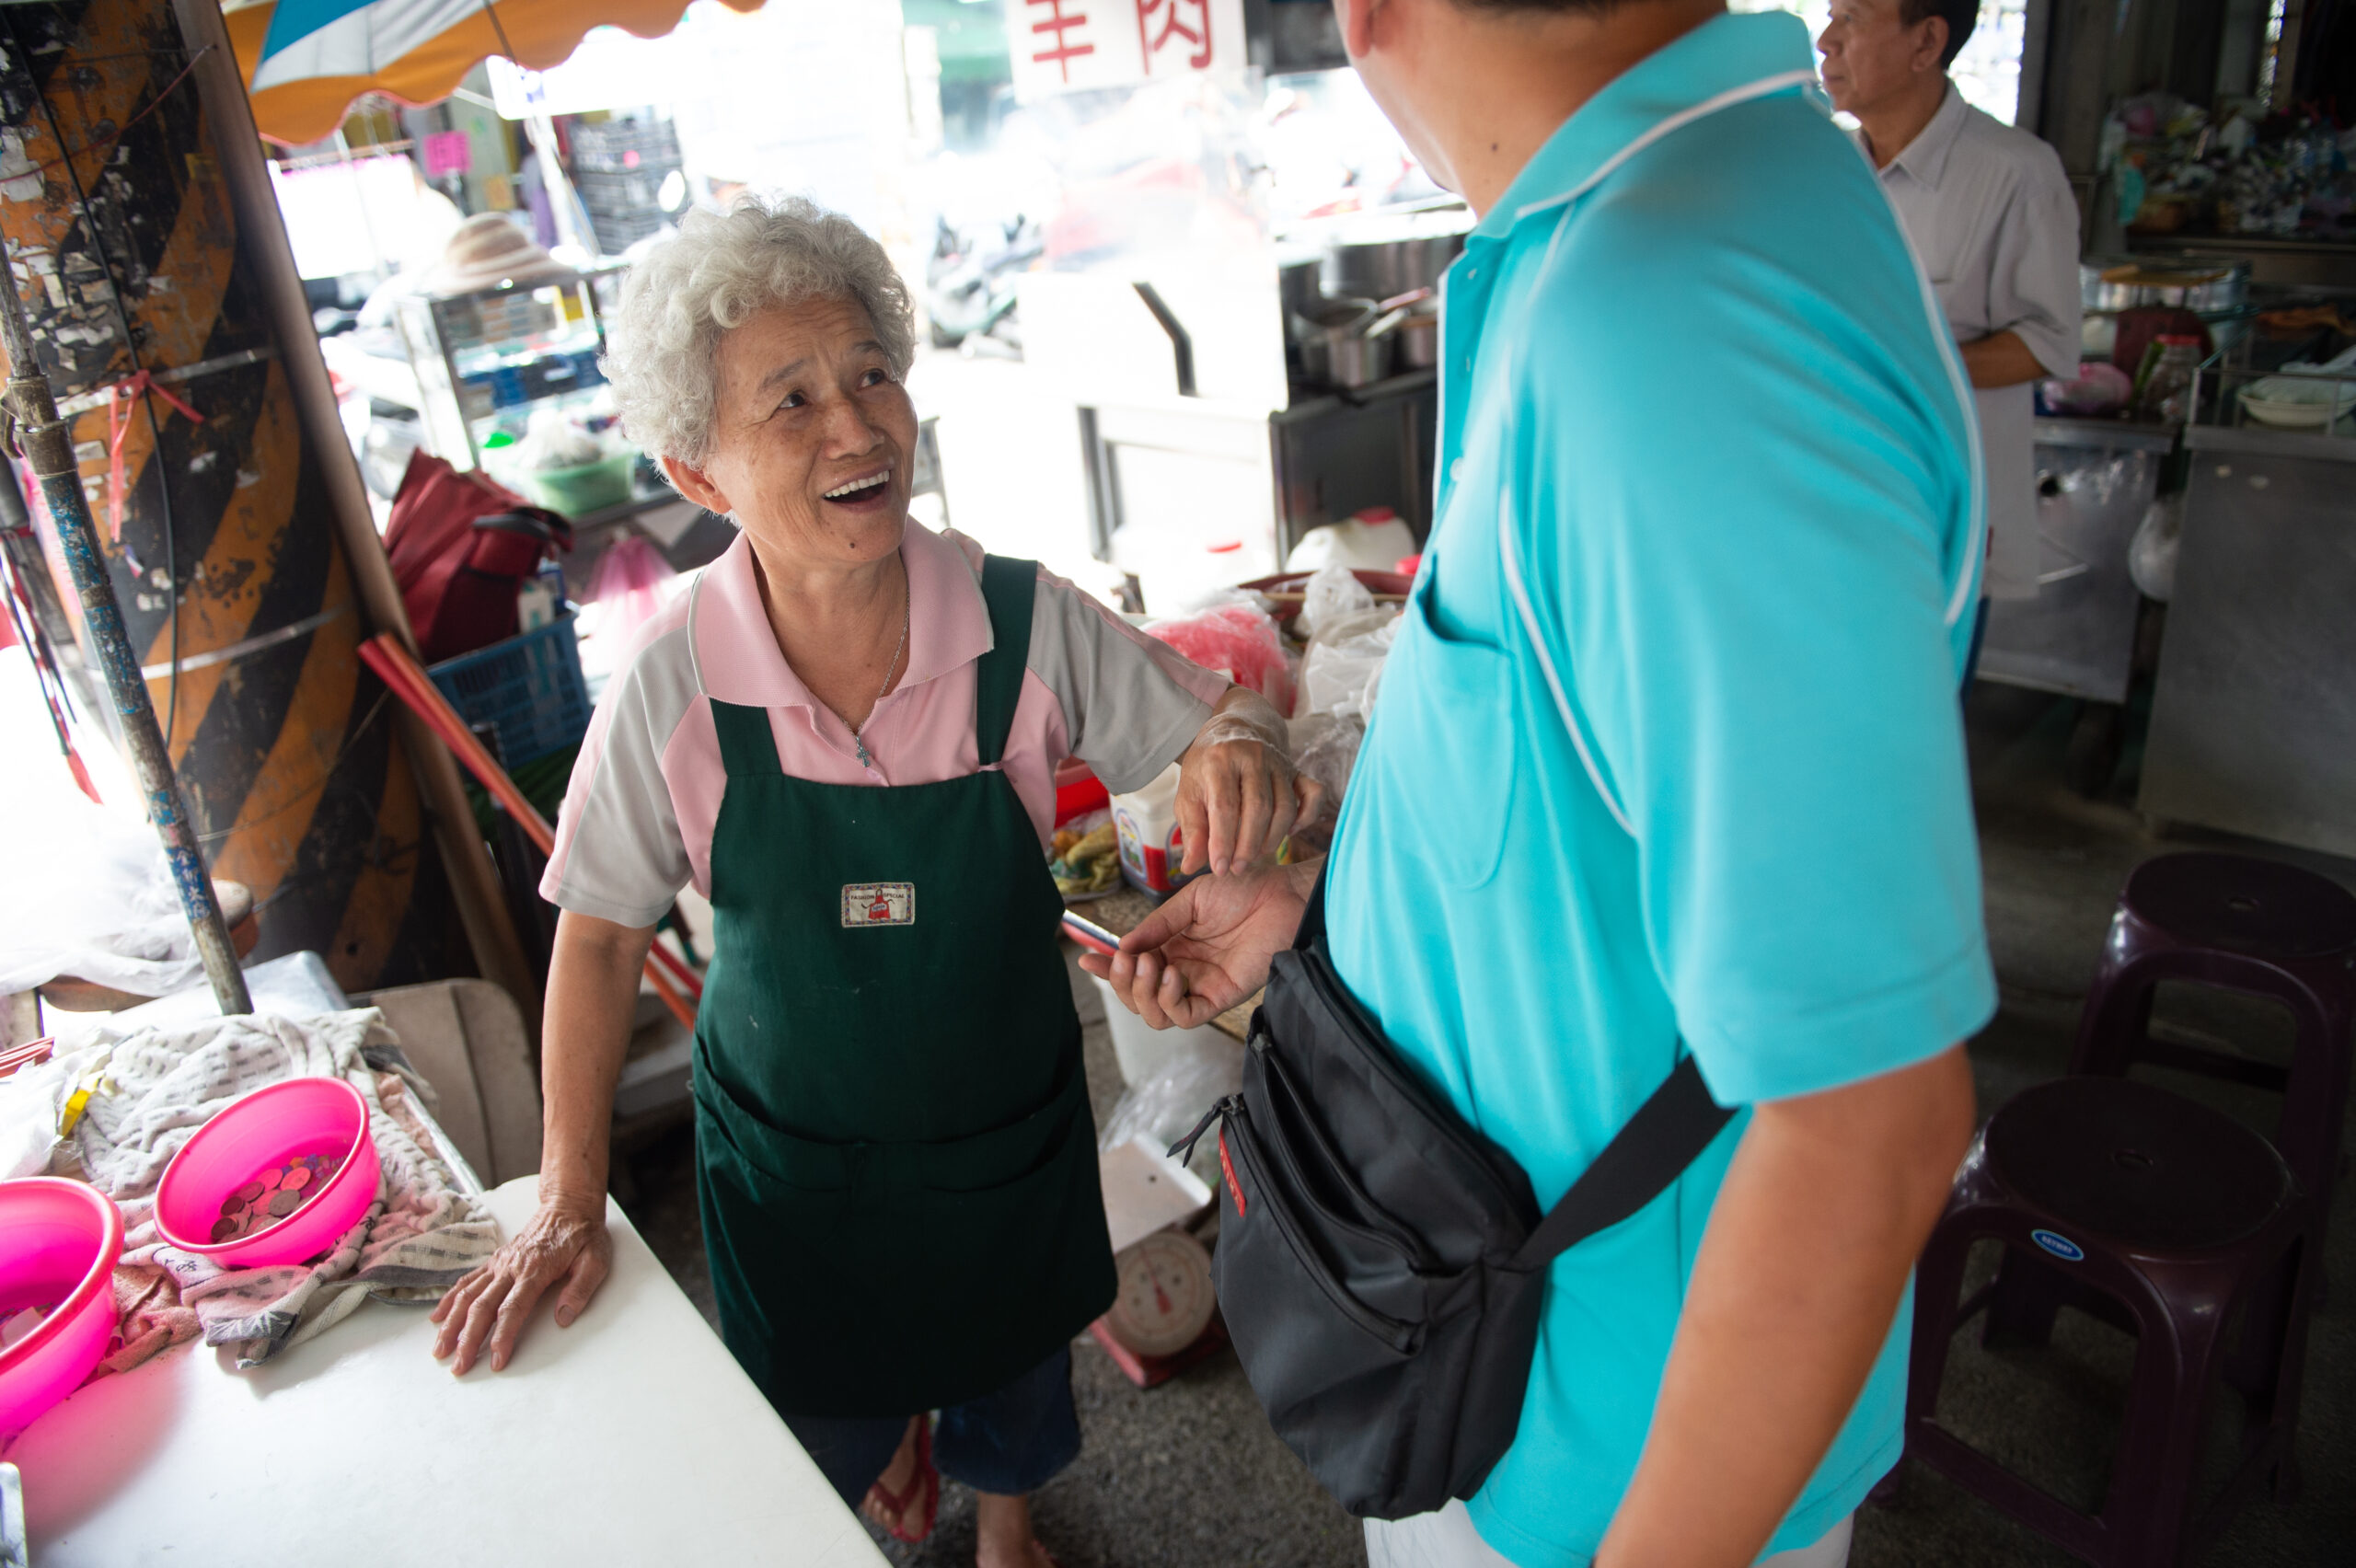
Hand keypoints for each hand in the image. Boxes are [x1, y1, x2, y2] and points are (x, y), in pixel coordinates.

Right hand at [430, 1194, 612, 1373]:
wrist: (568, 1206)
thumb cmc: (583, 1235)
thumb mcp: (596, 1260)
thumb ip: (580, 1290)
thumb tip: (563, 1318)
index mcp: (536, 1270)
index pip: (513, 1309)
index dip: (503, 1336)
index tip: (496, 1360)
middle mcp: (511, 1267)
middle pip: (482, 1307)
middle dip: (468, 1340)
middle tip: (459, 1367)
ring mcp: (500, 1264)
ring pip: (468, 1296)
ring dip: (451, 1324)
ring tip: (440, 1350)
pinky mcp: (495, 1261)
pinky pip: (467, 1281)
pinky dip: (449, 1300)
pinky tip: (438, 1318)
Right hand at [1079, 860, 1315, 1027]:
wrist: (1281, 893)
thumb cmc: (1242, 890)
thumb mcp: (1188, 902)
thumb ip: (1157, 926)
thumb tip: (1121, 947)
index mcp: (1172, 948)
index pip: (1132, 969)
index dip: (1108, 969)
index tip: (1086, 958)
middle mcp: (1183, 971)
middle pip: (1138, 998)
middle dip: (1122, 982)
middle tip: (1127, 958)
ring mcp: (1201, 986)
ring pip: (1156, 1015)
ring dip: (1142, 994)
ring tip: (1150, 965)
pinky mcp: (1222, 998)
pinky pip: (1185, 1017)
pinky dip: (1169, 1001)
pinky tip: (1172, 974)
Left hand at [1175, 694, 1324, 876]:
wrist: (1233, 731)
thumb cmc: (1207, 769)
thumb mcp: (1188, 794)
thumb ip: (1192, 830)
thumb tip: (1190, 866)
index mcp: (1220, 760)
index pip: (1225, 807)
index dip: (1223, 842)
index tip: (1220, 869)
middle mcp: (1253, 757)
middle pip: (1258, 808)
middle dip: (1248, 845)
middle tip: (1238, 867)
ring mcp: (1278, 762)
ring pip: (1286, 807)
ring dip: (1273, 838)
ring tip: (1255, 855)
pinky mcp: (1296, 770)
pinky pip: (1314, 794)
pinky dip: (1306, 817)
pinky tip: (1289, 832)